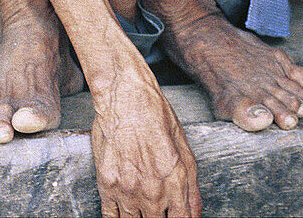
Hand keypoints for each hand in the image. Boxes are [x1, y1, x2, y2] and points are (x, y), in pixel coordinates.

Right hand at [91, 72, 201, 217]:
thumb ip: (191, 187)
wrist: (125, 96)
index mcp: (175, 181)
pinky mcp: (107, 184)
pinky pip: (110, 217)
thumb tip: (195, 214)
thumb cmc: (155, 115)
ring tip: (141, 206)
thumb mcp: (184, 148)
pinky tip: (123, 212)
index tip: (176, 217)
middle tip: (156, 206)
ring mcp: (128, 190)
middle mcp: (152, 190)